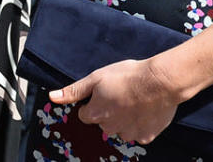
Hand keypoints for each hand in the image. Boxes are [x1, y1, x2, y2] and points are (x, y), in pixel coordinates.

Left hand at [49, 57, 179, 144]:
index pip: (85, 114)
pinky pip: (138, 132)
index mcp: (95, 114)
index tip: (102, 93)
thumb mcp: (96, 78)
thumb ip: (74, 91)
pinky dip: (140, 123)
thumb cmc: (127, 76)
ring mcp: (129, 134)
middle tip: (120, 93)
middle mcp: (110, 128)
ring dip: (124, 118)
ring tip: (134, 99)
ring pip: (120, 128)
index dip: (92, 103)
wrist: (159, 82)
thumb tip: (53, 97)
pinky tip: (144, 108)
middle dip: (108, 110)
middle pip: (103, 122)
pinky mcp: (146, 136)